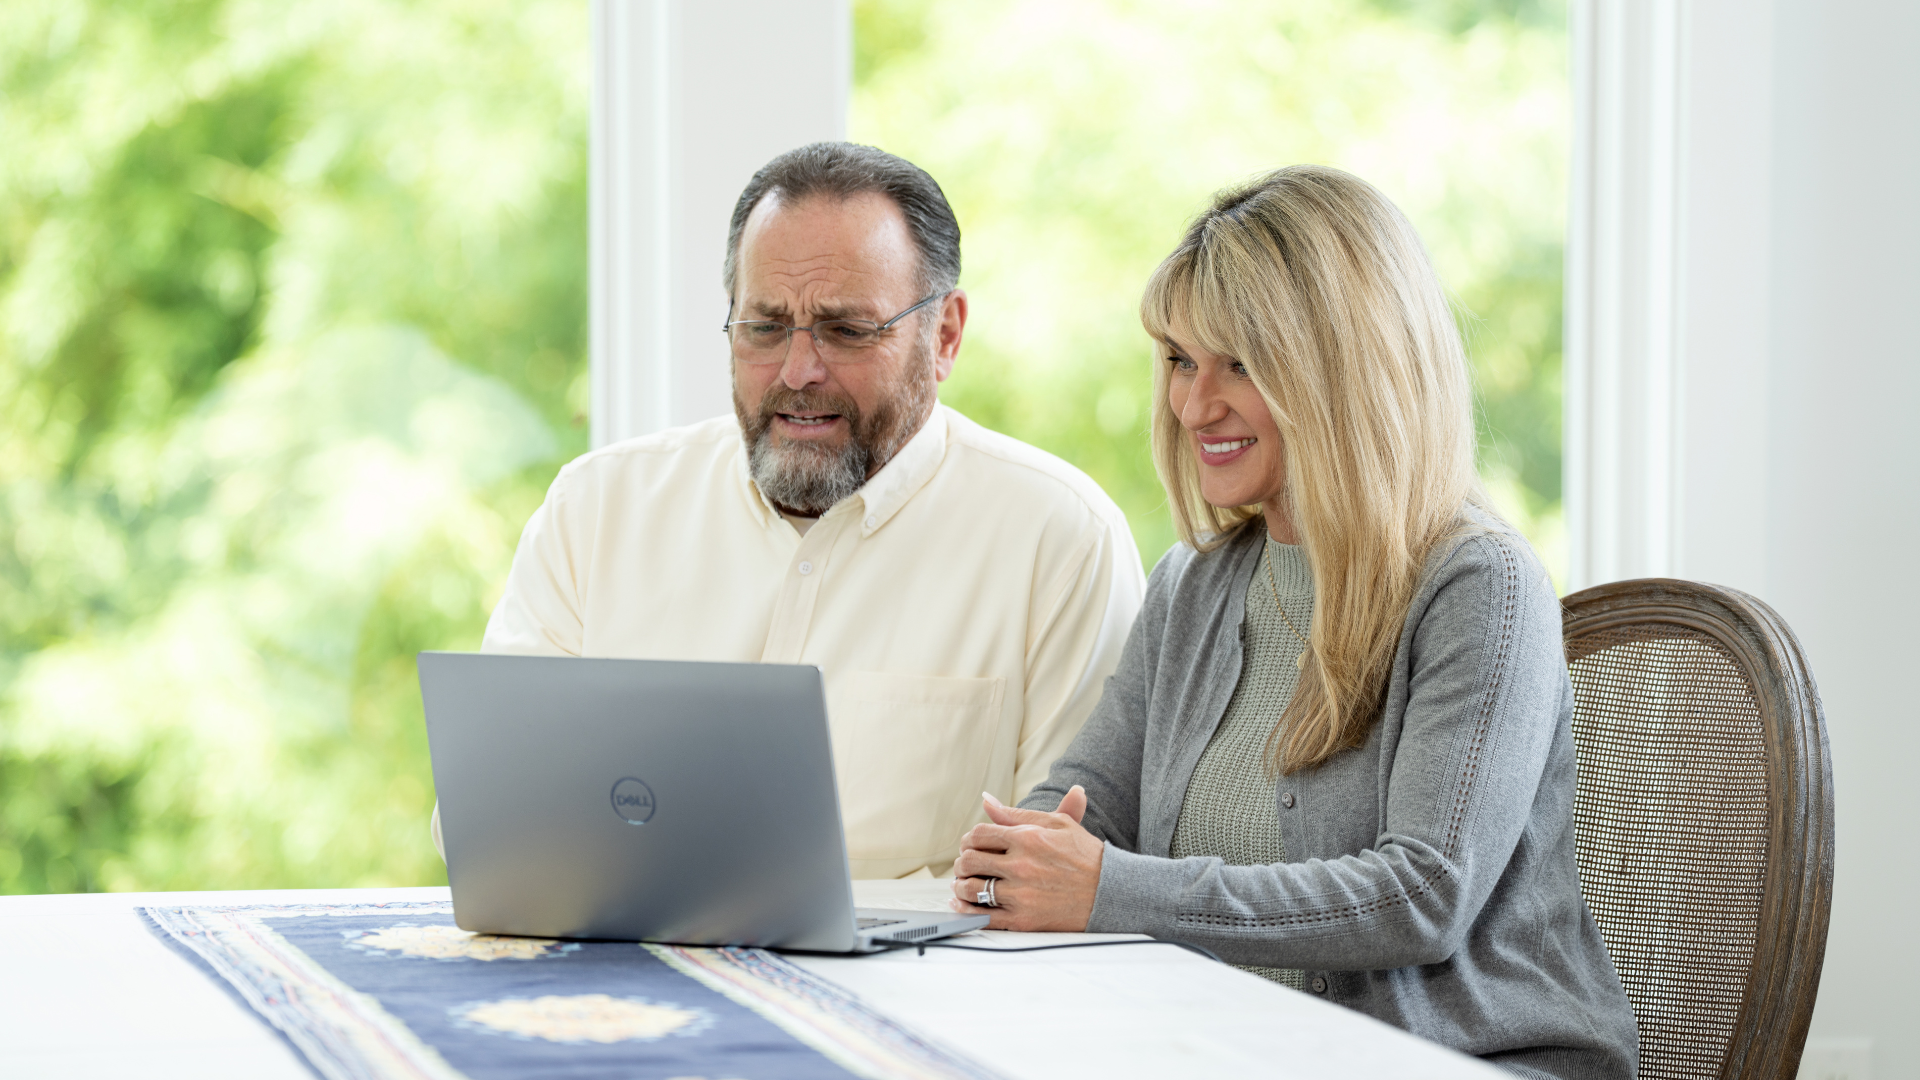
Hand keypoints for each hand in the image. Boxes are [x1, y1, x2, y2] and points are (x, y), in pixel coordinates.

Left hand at [949, 785, 1102, 930]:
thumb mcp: (1057, 824)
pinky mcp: (1024, 920)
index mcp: (1028, 838)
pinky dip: (966, 911)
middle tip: (965, 864)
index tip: (972, 845)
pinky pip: (983, 917)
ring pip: (972, 889)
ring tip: (963, 884)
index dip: (969, 839)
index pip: (979, 834)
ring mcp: (1022, 895)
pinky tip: (963, 905)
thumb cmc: (1085, 855)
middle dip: (962, 862)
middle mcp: (1022, 866)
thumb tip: (986, 801)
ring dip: (961, 886)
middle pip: (970, 861)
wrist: (1110, 892)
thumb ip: (1017, 814)